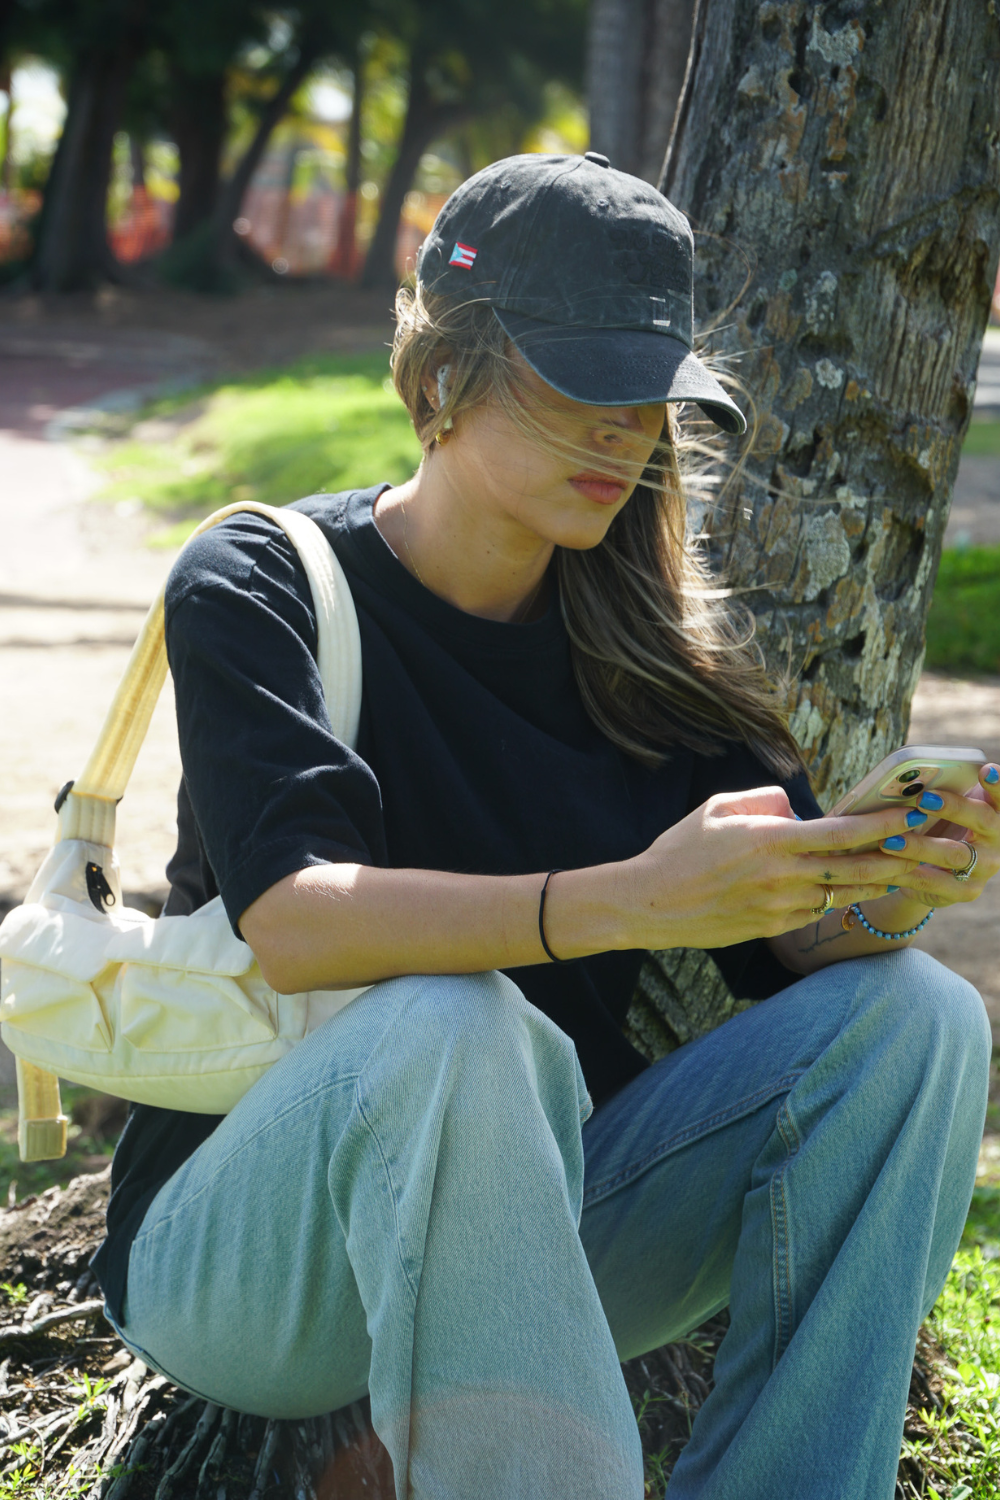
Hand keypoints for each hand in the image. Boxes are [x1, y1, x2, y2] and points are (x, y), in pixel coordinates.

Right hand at [627, 786, 926, 950]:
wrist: (649, 904)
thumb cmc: (679, 849)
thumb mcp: (717, 807)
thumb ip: (764, 800)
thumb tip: (796, 809)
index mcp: (769, 840)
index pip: (841, 833)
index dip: (882, 825)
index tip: (910, 815)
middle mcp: (780, 876)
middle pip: (854, 869)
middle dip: (897, 857)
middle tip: (927, 847)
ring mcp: (778, 906)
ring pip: (841, 894)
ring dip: (876, 882)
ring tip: (905, 869)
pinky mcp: (772, 928)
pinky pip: (815, 910)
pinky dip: (837, 899)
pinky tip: (855, 890)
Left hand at [876, 763, 999, 908]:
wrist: (935, 872)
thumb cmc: (940, 826)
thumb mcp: (946, 808)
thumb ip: (943, 791)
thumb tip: (913, 776)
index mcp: (995, 812)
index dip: (997, 784)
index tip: (986, 770)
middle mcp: (997, 840)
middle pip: (982, 820)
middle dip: (953, 807)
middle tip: (923, 799)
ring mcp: (984, 868)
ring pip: (954, 854)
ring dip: (920, 846)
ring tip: (889, 841)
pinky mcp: (966, 891)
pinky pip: (933, 881)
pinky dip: (905, 873)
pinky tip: (883, 867)